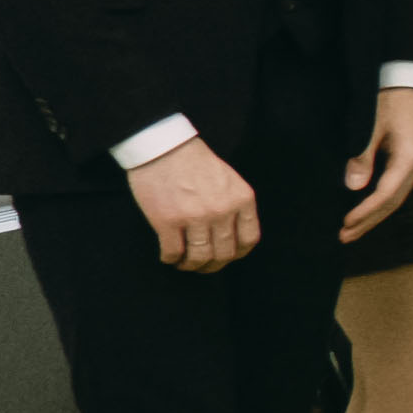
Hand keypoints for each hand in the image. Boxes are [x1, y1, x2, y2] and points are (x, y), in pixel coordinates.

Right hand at [127, 132, 257, 273]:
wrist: (164, 146)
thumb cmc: (195, 162)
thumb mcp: (229, 180)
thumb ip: (235, 205)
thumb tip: (232, 235)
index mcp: (242, 199)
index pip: (248, 239)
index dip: (237, 254)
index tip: (227, 257)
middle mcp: (222, 210)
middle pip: (224, 253)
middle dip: (212, 265)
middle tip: (202, 266)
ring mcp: (195, 217)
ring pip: (199, 257)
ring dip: (191, 266)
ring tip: (183, 263)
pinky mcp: (168, 220)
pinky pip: (173, 252)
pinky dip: (170, 259)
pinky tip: (168, 256)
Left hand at [339, 88, 412, 242]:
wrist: (407, 82)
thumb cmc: (389, 101)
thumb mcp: (372, 126)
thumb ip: (363, 156)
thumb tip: (353, 187)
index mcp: (409, 159)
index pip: (386, 194)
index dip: (366, 211)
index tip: (346, 223)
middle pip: (393, 203)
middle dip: (368, 221)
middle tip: (344, 236)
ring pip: (396, 198)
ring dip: (374, 216)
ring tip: (352, 230)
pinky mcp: (410, 161)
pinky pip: (396, 189)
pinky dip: (380, 203)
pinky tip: (367, 210)